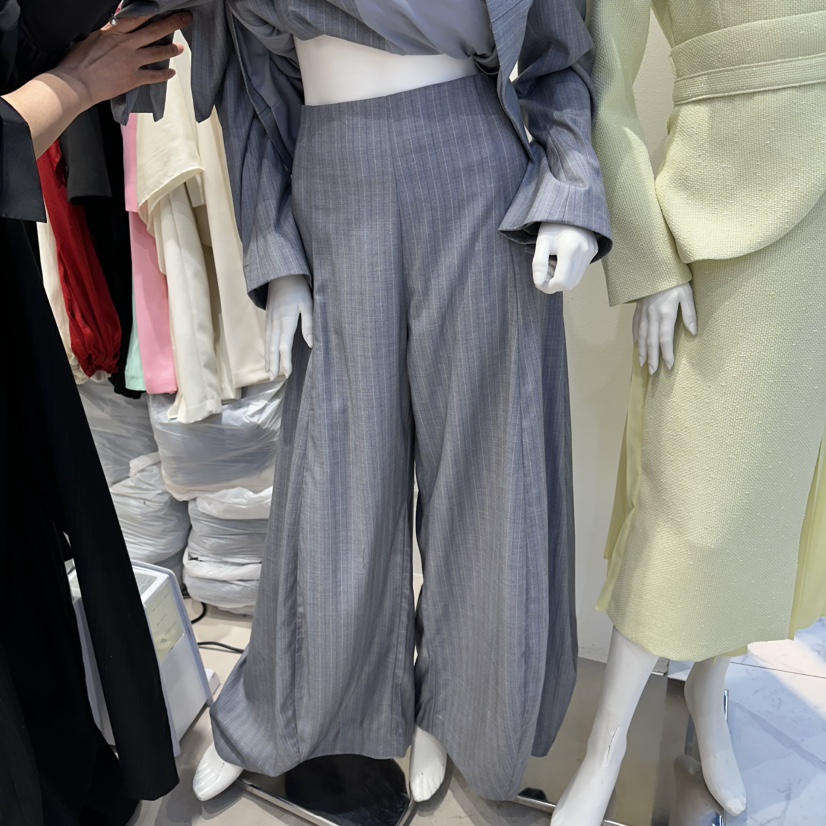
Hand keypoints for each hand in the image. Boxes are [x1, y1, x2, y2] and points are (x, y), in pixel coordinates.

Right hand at [50, 12, 191, 107]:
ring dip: (171, 49)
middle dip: (172, 24)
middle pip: (154, 31)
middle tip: (184, 19)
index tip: (163, 8)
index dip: (153, 12)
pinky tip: (171, 73)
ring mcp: (131, 62)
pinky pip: (154, 76)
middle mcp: (126, 45)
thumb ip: (108, 33)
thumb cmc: (78, 62)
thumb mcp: (92, 38)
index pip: (137, 17)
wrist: (76, 83)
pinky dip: (164, 74)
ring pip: (157, 52)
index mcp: (114, 32)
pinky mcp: (133, 79)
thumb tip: (115, 28)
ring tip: (180, 48)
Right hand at [266, 275, 313, 379]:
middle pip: (273, 348)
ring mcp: (270, 322)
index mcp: (286, 322)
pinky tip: (267, 355)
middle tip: (274, 378)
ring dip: (268, 358)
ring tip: (268, 372)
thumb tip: (311, 344)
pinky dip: (266, 349)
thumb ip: (309, 325)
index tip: (288, 373)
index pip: (285, 346)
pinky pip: (266, 338)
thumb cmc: (298, 290)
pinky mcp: (268, 319)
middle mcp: (275, 324)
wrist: (281, 274)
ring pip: (268, 344)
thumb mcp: (308, 306)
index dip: (286, 361)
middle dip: (273, 364)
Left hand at [532, 223, 597, 293]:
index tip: (539, 280)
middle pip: (569, 285)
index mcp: (570, 250)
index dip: (548, 287)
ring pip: (576, 280)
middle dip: (554, 283)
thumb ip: (539, 264)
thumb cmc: (552, 225)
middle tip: (546, 270)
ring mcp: (591, 252)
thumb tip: (539, 283)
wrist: (570, 206)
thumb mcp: (542, 242)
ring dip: (562, 278)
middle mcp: (584, 253)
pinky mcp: (594, 250)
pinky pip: (581, 270)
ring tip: (554, 263)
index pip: (561, 282)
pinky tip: (562, 259)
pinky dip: (570, 272)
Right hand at [633, 284, 696, 372]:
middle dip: (652, 358)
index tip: (667, 366)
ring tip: (642, 363)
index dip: (666, 354)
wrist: (655, 266)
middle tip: (652, 372)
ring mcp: (643, 313)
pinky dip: (635, 338)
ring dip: (641, 351)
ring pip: (641, 336)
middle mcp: (652, 316)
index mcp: (665, 314)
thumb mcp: (686, 294)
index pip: (664, 339)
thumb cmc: (674, 280)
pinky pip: (635, 326)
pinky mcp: (638, 309)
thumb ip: (689, 314)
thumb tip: (693, 332)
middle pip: (650, 341)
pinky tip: (636, 345)